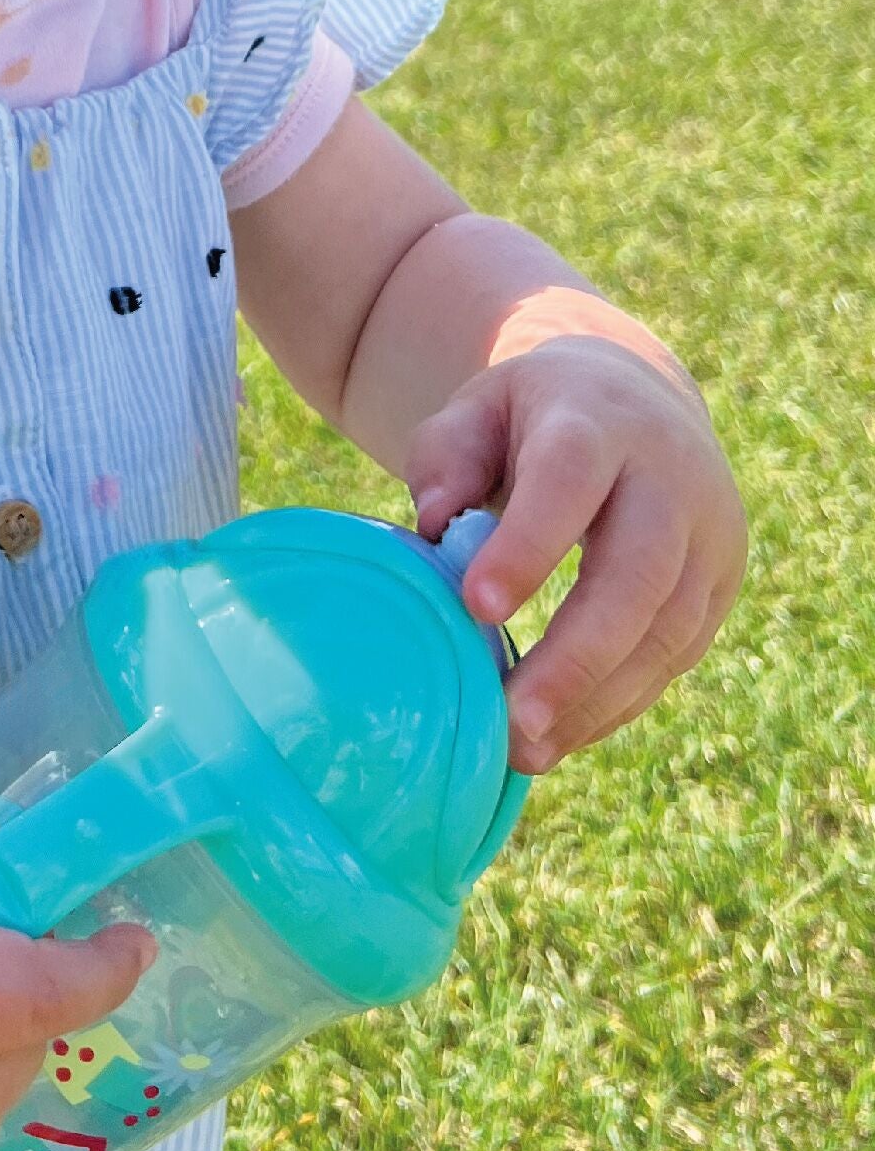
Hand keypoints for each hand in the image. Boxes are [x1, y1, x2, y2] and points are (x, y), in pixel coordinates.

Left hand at [405, 334, 747, 776]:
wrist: (632, 401)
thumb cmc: (528, 417)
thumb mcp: (475, 410)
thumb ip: (445, 457)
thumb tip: (432, 524)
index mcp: (597, 422)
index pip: (569, 481)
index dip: (529, 545)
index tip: (477, 608)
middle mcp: (670, 477)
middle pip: (639, 572)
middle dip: (577, 654)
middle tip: (513, 719)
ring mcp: (708, 534)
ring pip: (669, 628)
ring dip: (599, 698)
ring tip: (525, 749)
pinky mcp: (719, 584)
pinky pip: (677, 654)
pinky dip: (618, 702)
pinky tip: (561, 736)